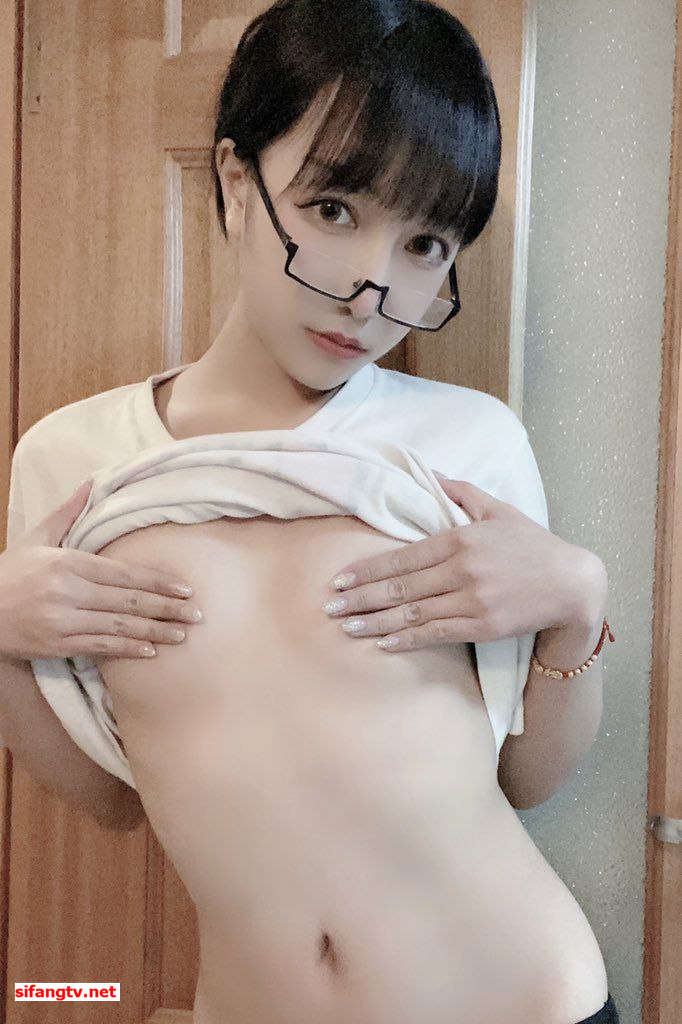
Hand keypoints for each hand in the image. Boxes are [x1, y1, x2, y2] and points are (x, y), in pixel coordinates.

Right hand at [0, 480, 200, 660]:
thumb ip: (68, 513)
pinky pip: (100, 648)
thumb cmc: (9, 572)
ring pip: (119, 627)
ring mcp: (63, 622)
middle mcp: (68, 594)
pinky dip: (127, 650)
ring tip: (182, 634)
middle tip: (196, 614)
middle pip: (128, 602)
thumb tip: (92, 482)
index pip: (124, 574)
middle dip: (166, 609)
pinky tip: (150, 651)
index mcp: (67, 564)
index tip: (184, 588)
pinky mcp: (58, 646)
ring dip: (154, 632)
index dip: (157, 582)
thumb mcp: (36, 538)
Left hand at [323, 474, 598, 650]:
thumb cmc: (533, 546)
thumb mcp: (499, 510)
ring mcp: (473, 600)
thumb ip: (462, 492)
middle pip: (401, 587)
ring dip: (375, 622)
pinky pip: (437, 634)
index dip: (368, 571)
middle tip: (329, 607)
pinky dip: (407, 639)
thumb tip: (430, 474)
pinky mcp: (484, 626)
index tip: (340, 579)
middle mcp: (462, 570)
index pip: (402, 557)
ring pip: (413, 613)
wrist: (573, 584)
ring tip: (346, 627)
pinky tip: (383, 643)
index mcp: (461, 539)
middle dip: (361, 598)